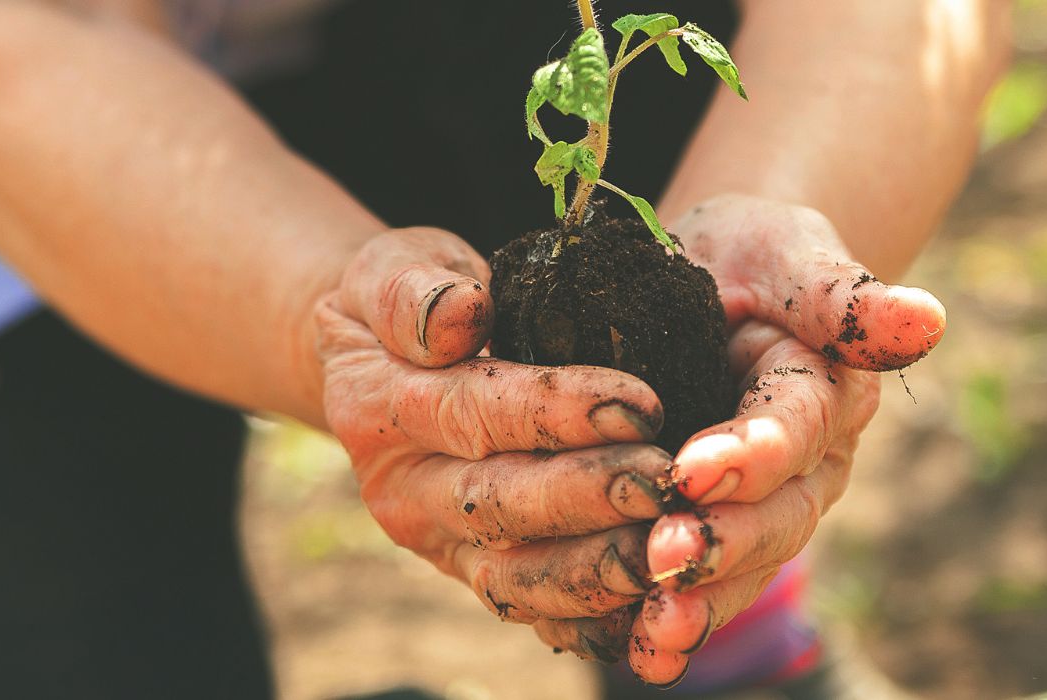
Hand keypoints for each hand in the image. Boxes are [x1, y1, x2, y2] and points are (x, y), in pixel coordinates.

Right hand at [317, 228, 672, 659]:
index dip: (557, 412)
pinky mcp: (479, 575)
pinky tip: (655, 604)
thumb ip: (415, 290)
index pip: (474, 412)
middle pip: (498, 505)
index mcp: (378, 409)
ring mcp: (440, 545)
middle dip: (588, 498)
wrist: (379, 368)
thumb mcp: (395, 268)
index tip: (639, 404)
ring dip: (596, 572)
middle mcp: (402, 492)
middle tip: (666, 482)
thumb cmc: (409, 305)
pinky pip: (538, 613)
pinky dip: (594, 620)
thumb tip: (461, 313)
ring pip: (517, 578)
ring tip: (669, 549)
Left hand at [622, 195, 947, 683]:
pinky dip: (662, 625)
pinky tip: (629, 646)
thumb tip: (924, 320)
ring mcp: (766, 511)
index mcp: (827, 395)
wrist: (718, 282)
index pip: (794, 431)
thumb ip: (842, 295)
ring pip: (743, 570)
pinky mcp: (717, 536)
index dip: (750, 455)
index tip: (694, 468)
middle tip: (664, 558)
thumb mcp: (790, 253)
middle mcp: (807, 468)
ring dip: (700, 604)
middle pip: (776, 519)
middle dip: (723, 544)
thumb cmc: (754, 257)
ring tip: (655, 628)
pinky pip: (700, 591)